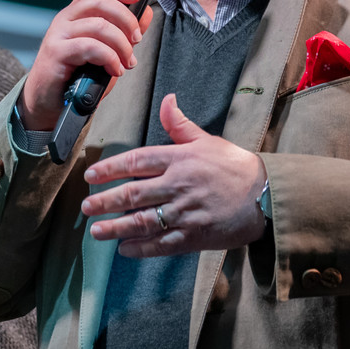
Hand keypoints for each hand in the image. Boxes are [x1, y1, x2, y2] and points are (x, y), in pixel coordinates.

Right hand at [20, 0, 153, 130]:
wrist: (49, 103)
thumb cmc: (77, 77)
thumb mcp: (108, 51)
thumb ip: (125, 32)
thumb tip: (146, 13)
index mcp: (77, 14)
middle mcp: (66, 19)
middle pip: (100, 2)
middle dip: (127, 20)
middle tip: (136, 40)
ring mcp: (59, 34)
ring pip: (99, 25)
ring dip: (121, 44)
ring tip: (127, 61)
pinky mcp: (56, 53)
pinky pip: (90, 46)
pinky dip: (109, 58)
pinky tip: (114, 69)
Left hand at [81, 93, 266, 255]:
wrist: (264, 195)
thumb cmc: (233, 165)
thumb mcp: (206, 140)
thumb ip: (180, 124)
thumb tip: (167, 100)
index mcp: (179, 159)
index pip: (137, 161)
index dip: (110, 168)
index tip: (91, 176)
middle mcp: (178, 185)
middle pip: (134, 194)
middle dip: (106, 201)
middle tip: (86, 207)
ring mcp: (185, 212)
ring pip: (143, 221)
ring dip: (116, 227)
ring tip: (96, 231)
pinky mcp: (194, 235)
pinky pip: (161, 244)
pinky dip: (141, 247)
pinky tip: (124, 248)